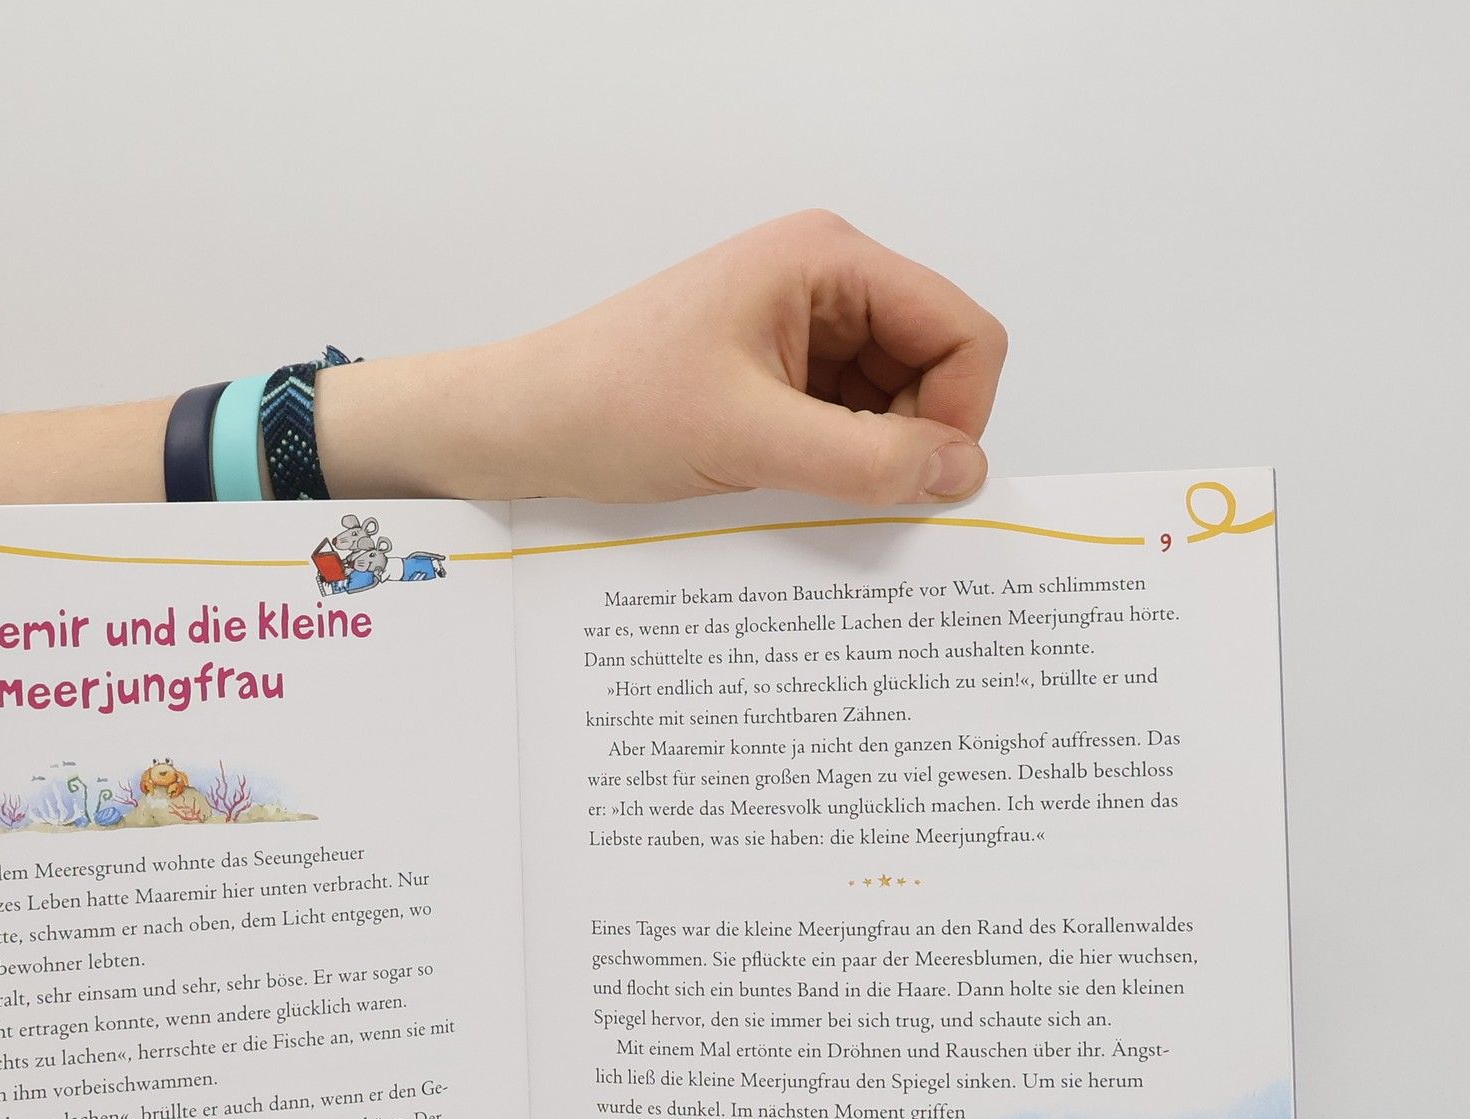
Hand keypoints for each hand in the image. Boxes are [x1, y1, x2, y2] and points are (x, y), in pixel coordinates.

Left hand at [318, 210, 1007, 505]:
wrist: (519, 428)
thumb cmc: (608, 407)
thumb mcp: (747, 440)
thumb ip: (864, 459)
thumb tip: (962, 473)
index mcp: (827, 260)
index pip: (961, 330)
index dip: (958, 412)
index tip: (920, 483)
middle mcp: (824, 283)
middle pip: (934, 367)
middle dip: (912, 438)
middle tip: (855, 496)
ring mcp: (800, 331)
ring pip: (892, 403)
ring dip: (871, 458)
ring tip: (806, 491)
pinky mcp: (774, 378)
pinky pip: (844, 423)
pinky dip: (839, 464)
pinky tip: (793, 491)